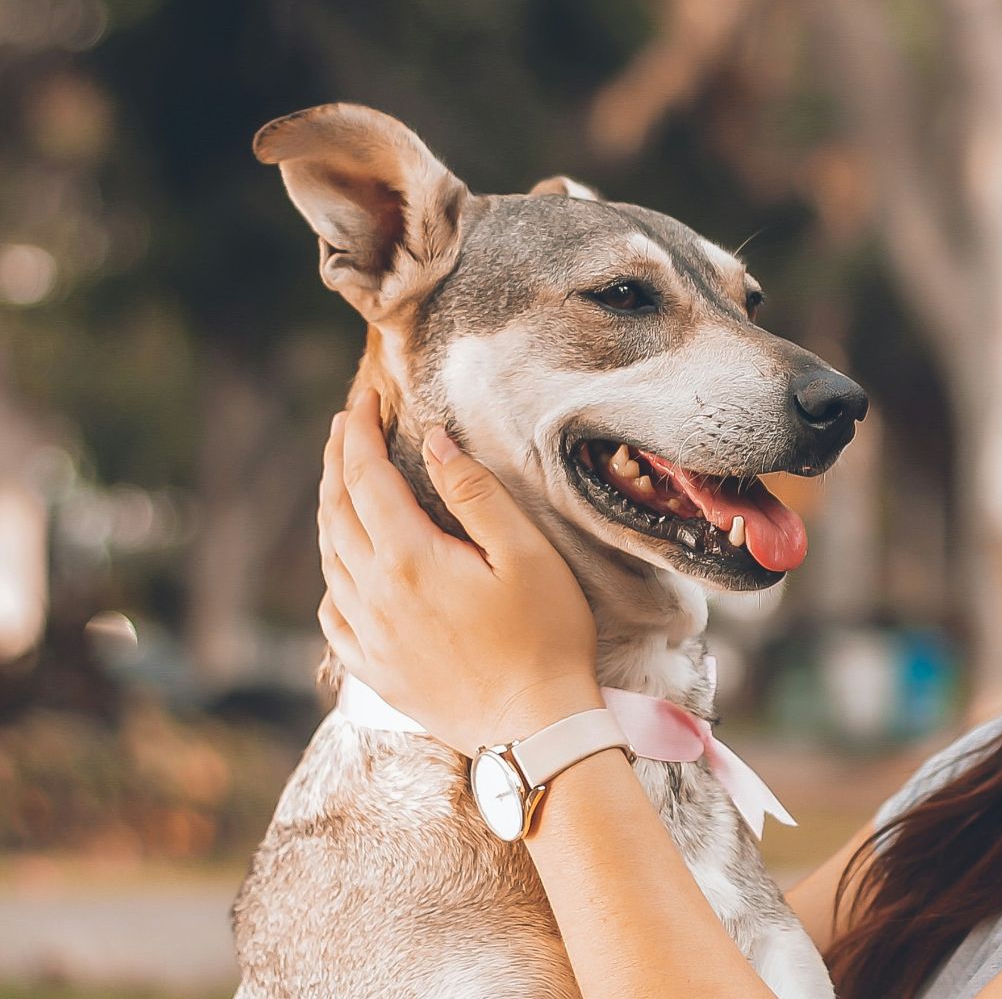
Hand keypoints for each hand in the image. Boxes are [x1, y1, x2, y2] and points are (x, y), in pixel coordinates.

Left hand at [317, 390, 602, 753]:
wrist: (534, 731)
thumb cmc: (545, 638)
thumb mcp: (526, 554)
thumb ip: (474, 492)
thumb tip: (432, 441)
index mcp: (408, 559)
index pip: (366, 476)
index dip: (359, 431)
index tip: (364, 397)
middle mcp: (373, 595)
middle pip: (336, 512)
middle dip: (336, 460)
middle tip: (343, 424)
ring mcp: (368, 637)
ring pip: (330, 560)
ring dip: (331, 511)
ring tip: (342, 481)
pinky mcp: (375, 670)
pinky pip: (334, 614)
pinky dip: (334, 577)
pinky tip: (345, 570)